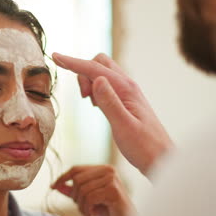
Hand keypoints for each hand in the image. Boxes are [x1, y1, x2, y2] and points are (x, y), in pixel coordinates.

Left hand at [51, 165, 132, 215]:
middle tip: (81, 208)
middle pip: (77, 179)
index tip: (53, 186)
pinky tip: (92, 215)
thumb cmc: (109, 210)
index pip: (76, 169)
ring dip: (81, 206)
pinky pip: (90, 198)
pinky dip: (87, 209)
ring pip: (83, 190)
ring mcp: (112, 179)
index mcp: (103, 169)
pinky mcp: (113, 190)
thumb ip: (73, 191)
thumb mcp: (88, 199)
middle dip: (75, 196)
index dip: (63, 177)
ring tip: (87, 213)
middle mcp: (109, 170)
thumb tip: (56, 185)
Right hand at [52, 52, 172, 174]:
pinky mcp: (125, 101)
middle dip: (84, 72)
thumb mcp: (123, 126)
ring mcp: (127, 93)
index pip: (95, 69)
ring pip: (102, 73)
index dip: (73, 62)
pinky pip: (106, 85)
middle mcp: (127, 86)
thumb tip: (97, 79)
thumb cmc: (144, 147)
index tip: (55, 56)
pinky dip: (96, 90)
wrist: (161, 159)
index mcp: (126, 89)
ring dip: (89, 82)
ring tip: (90, 104)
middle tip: (83, 98)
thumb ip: (109, 102)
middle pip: (99, 63)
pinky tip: (96, 105)